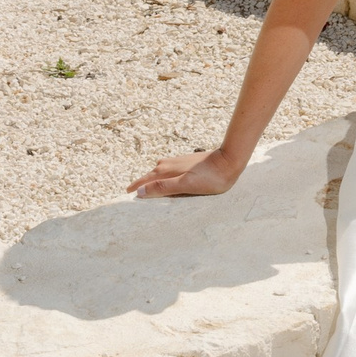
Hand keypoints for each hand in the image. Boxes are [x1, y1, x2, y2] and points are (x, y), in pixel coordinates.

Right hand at [128, 145, 246, 199]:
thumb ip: (163, 188)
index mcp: (166, 171)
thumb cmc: (210, 177)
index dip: (136, 188)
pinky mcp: (186, 162)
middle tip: (131, 192)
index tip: (126, 194)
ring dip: (152, 180)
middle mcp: (168, 164)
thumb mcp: (186, 185)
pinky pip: (168, 171)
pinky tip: (167, 180)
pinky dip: (162, 177)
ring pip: (159, 173)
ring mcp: (177, 162)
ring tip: (146, 188)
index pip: (145, 181)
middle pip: (150, 176)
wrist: (229, 161)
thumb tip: (141, 192)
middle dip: (141, 184)